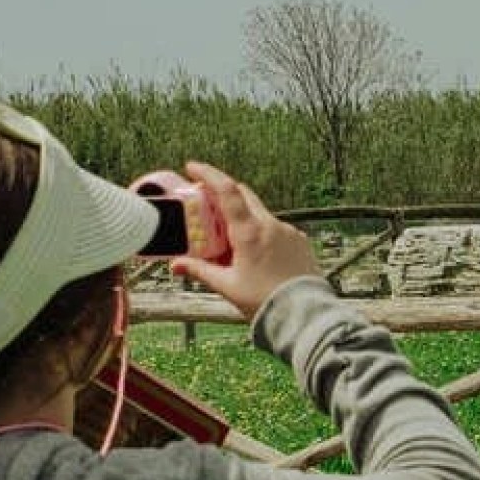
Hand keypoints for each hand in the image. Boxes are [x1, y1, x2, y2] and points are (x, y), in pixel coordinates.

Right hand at [170, 162, 322, 320]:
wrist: (303, 314)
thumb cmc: (264, 301)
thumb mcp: (227, 286)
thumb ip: (200, 271)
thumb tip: (176, 265)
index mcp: (250, 232)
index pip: (227, 191)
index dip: (208, 173)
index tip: (192, 166)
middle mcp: (271, 225)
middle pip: (244, 196)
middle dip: (224, 193)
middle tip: (206, 201)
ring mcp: (288, 231)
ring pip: (260, 213)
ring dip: (243, 218)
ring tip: (229, 240)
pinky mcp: (300, 240)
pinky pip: (276, 229)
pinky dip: (261, 232)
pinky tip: (255, 253)